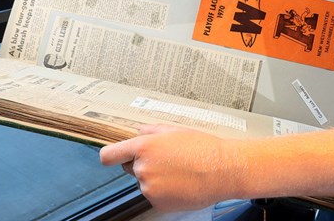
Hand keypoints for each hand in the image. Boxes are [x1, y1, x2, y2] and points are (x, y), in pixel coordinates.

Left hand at [99, 125, 230, 210]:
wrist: (223, 170)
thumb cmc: (203, 148)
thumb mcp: (176, 130)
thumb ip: (152, 130)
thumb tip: (139, 132)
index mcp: (144, 147)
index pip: (109, 155)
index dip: (110, 156)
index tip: (112, 157)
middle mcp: (143, 168)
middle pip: (129, 168)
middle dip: (143, 164)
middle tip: (167, 160)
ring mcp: (150, 188)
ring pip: (145, 182)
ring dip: (156, 178)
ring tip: (180, 171)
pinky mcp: (158, 203)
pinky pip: (155, 196)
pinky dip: (165, 192)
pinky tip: (181, 183)